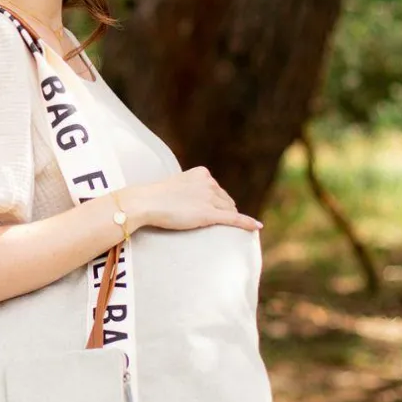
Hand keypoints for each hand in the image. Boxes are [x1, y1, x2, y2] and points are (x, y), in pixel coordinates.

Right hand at [121, 167, 261, 232]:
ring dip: (225, 219)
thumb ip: (189, 190)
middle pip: (226, 201)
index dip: (215, 202)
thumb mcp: (175, 186)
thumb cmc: (154, 197)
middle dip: (222, 211)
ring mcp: (209, 198)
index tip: (205, 210)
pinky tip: (257, 227)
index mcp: (201, 173)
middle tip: (206, 222)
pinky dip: (247, 223)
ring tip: (210, 228)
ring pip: (228, 211)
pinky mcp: (208, 214)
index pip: (218, 190)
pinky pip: (233, 219)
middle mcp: (209, 183)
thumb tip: (194, 202)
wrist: (144, 203)